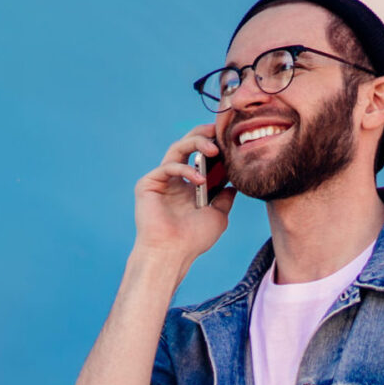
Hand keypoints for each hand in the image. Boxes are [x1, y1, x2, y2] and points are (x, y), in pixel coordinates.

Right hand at [133, 122, 234, 268]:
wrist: (171, 253)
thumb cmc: (193, 239)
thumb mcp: (217, 216)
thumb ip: (225, 198)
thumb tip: (235, 186)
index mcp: (189, 187)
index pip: (203, 159)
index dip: (217, 148)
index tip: (232, 142)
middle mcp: (174, 180)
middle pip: (188, 146)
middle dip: (204, 135)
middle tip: (219, 131)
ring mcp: (161, 180)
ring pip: (177, 148)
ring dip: (196, 143)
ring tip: (214, 149)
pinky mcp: (148, 184)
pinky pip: (168, 166)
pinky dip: (185, 169)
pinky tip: (199, 180)